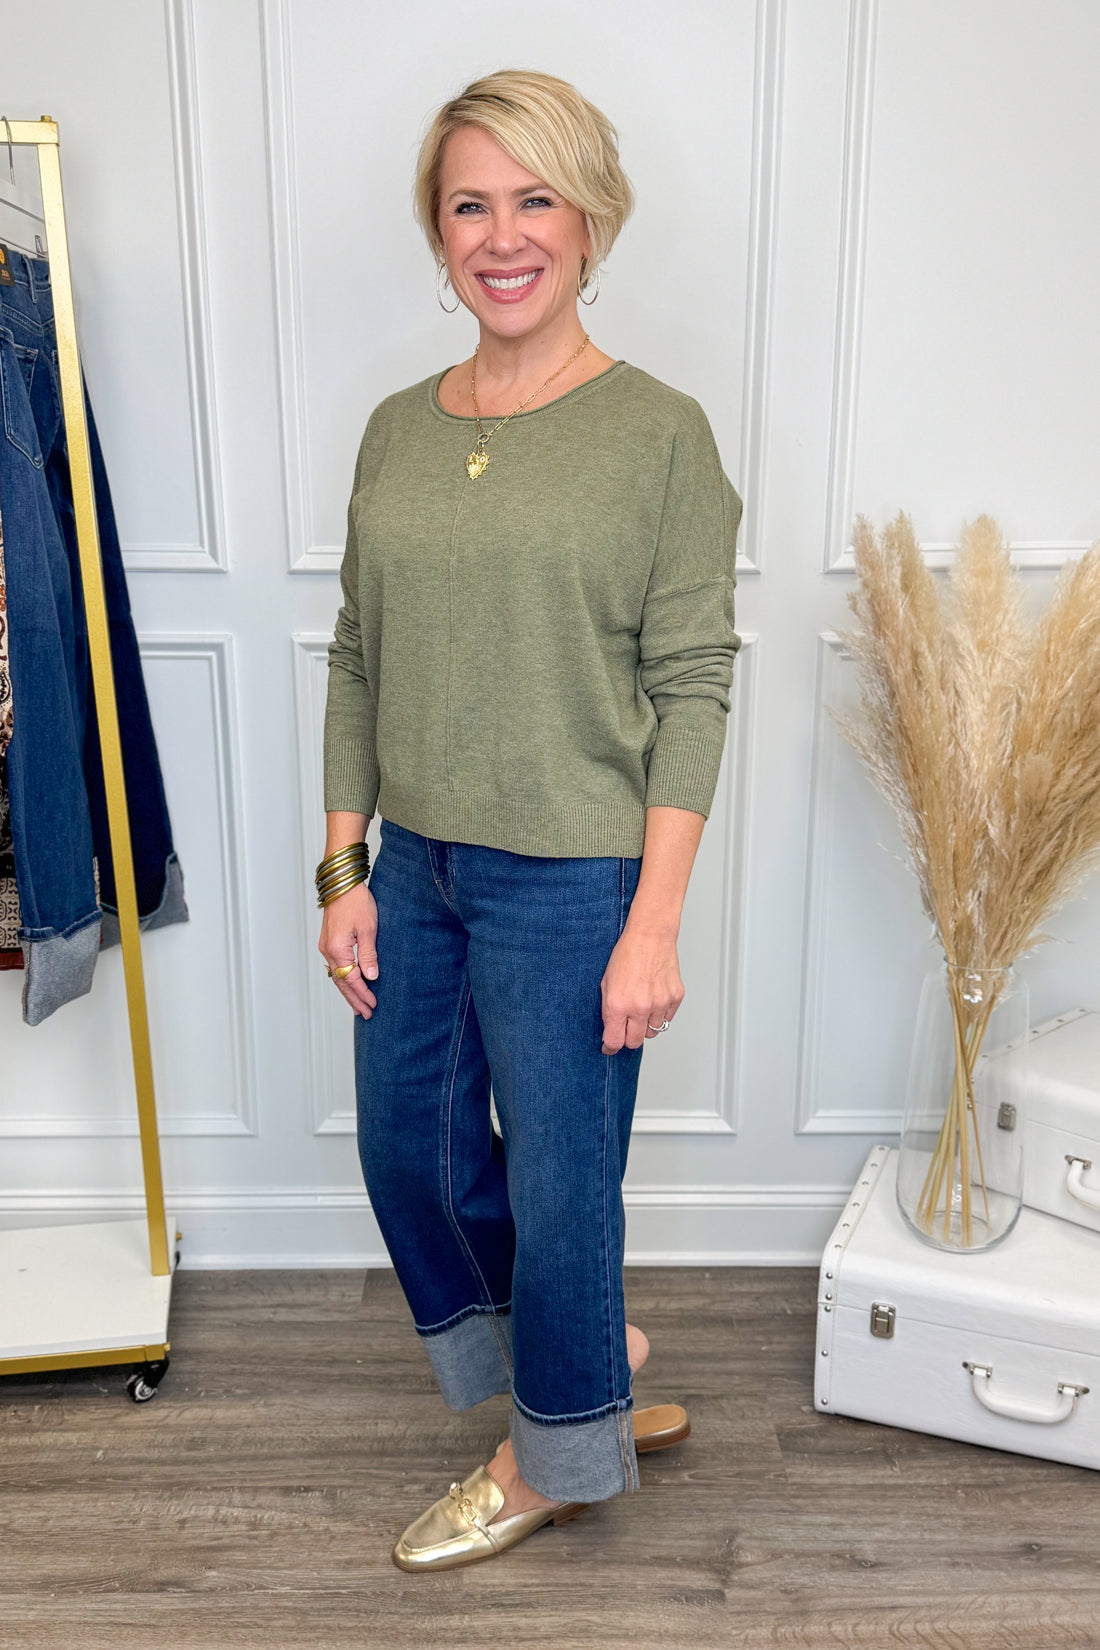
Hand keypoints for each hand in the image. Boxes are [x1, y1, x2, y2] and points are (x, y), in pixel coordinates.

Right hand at [318, 881, 378, 1017]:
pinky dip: (343, 979)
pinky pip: (335, 966)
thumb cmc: (355, 901)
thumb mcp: (368, 928)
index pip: (352, 980)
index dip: (363, 994)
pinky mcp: (329, 941)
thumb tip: (370, 976)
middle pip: (341, 983)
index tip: (373, 1005)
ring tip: (357, 1005)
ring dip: (347, 992)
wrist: (342, 883)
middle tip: (366, 1014)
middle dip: (354, 999)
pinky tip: (349, 984)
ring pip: (337, 976)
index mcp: (337, 949)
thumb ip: (368, 954)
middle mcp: (328, 950)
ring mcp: (326, 946)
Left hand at [599, 922, 683, 1053]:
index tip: (610, 1047)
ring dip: (645, 1025)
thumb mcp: (606, 982)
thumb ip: (608, 1009)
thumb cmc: (627, 954)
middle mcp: (640, 1007)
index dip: (610, 1047)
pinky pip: (667, 1018)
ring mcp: (660, 1003)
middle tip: (625, 1028)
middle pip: (635, 1042)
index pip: (615, 1042)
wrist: (650, 936)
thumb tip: (610, 1030)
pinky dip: (660, 1014)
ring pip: (653, 1031)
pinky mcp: (675, 997)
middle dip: (628, 1038)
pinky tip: (654, 998)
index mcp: (618, 1005)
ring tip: (641, 1007)